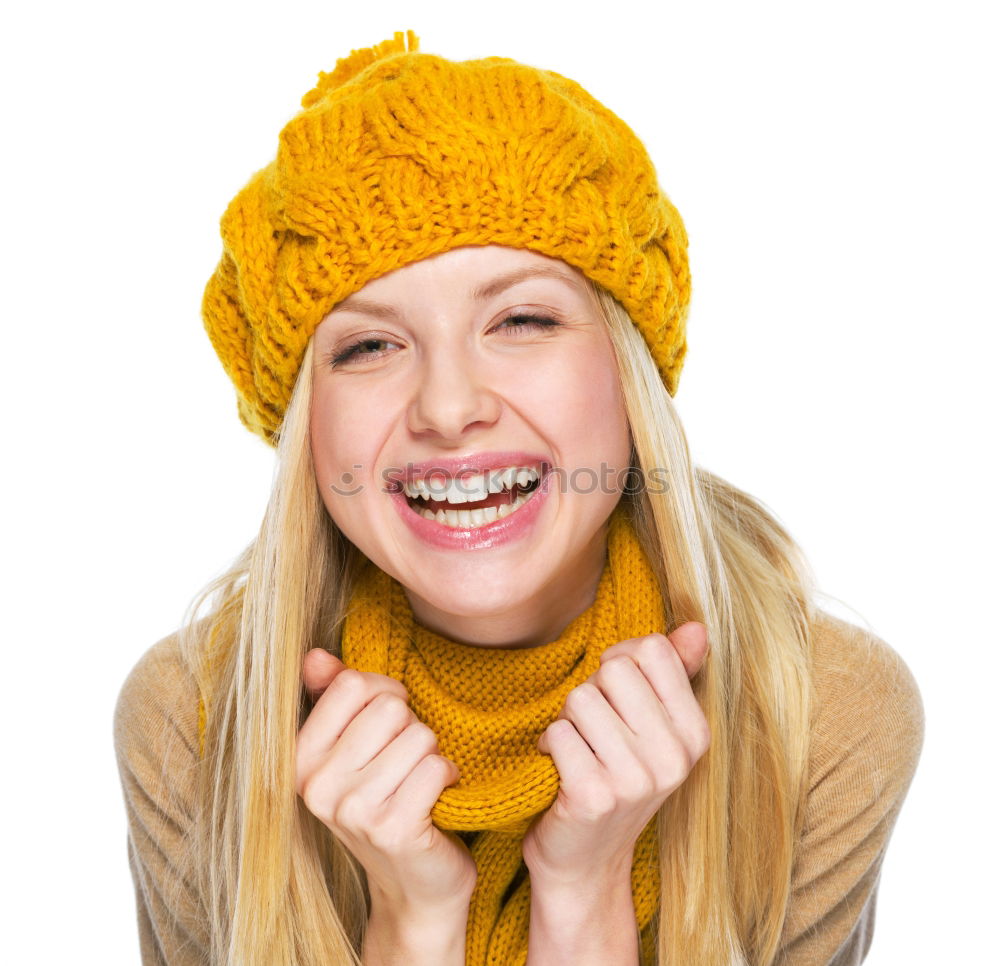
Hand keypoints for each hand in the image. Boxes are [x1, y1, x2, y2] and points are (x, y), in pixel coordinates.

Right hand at [295, 649, 476, 913]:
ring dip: (431, 755)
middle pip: (390, 708)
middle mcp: (317, 786)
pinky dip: (447, 776)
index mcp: (300, 759)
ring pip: (418, 735)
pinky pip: (436, 767)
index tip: (389, 724)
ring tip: (418, 783)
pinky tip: (436, 799)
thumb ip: (335, 699)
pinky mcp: (392, 829)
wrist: (414, 886)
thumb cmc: (386, 802)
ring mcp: (352, 810)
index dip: (385, 694)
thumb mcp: (353, 750)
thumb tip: (315, 656)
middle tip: (405, 763)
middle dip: (411, 727)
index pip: (352, 684)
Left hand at [522, 623, 710, 886]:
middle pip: (612, 670)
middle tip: (593, 731)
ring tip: (578, 750)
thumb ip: (673, 673)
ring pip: (580, 699)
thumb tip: (697, 627)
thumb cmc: (617, 778)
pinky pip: (558, 732)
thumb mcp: (654, 728)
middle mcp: (673, 756)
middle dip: (591, 692)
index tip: (614, 692)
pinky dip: (550, 745)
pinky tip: (561, 770)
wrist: (587, 860)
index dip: (620, 660)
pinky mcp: (594, 796)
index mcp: (694, 732)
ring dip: (567, 721)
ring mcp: (636, 779)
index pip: (652, 650)